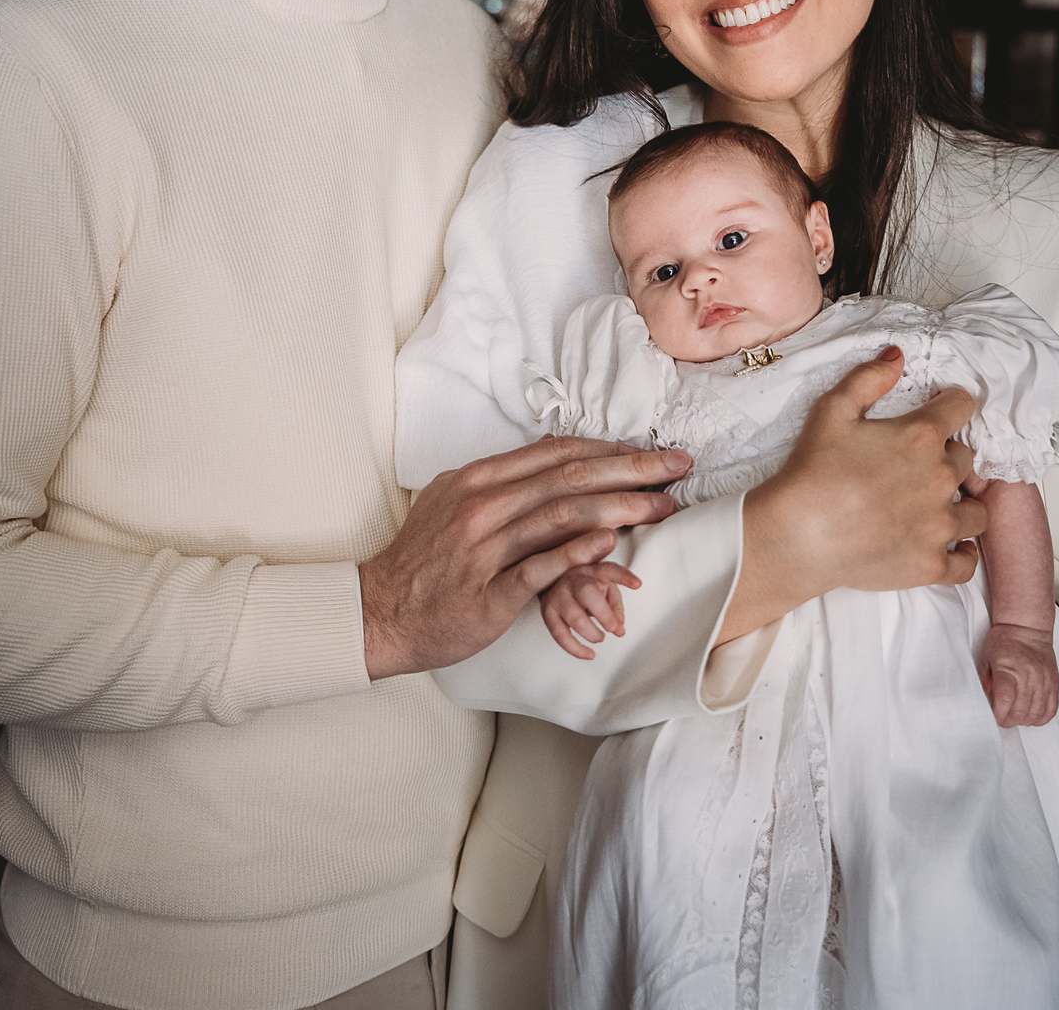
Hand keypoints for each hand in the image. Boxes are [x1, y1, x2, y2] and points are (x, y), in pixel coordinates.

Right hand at [360, 436, 689, 678]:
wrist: (380, 610)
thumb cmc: (423, 559)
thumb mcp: (456, 500)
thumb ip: (504, 479)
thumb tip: (551, 451)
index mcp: (480, 478)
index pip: (558, 453)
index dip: (611, 449)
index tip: (652, 450)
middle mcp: (483, 504)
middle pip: (570, 477)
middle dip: (632, 469)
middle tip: (678, 467)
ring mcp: (485, 547)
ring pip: (562, 515)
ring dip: (620, 507)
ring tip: (662, 506)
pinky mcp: (488, 593)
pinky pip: (539, 567)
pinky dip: (577, 552)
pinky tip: (612, 543)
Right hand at [540, 561, 641, 660]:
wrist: (551, 579)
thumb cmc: (585, 586)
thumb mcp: (604, 588)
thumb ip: (615, 606)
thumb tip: (620, 631)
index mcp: (592, 570)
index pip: (609, 570)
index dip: (624, 577)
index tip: (637, 584)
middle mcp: (573, 579)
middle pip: (587, 593)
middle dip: (603, 613)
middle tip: (612, 628)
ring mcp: (558, 595)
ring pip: (574, 617)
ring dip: (591, 633)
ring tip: (600, 637)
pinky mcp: (547, 612)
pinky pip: (560, 634)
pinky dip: (576, 649)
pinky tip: (589, 654)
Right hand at [719, 348, 986, 641]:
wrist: (797, 535)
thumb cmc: (812, 470)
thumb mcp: (832, 409)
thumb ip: (869, 378)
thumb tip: (898, 356)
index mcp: (921, 437)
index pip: (962, 407)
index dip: (950, 404)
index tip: (939, 410)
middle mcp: (940, 479)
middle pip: (966, 459)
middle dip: (947, 456)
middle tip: (916, 463)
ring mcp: (940, 526)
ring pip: (978, 511)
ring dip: (962, 504)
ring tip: (937, 505)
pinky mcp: (931, 565)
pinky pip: (967, 562)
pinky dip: (961, 553)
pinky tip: (947, 544)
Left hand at [978, 623, 1058, 726]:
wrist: (1027, 627)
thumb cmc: (1005, 640)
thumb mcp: (986, 658)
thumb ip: (984, 681)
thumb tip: (984, 701)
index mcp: (1008, 670)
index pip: (1004, 701)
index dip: (997, 714)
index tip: (992, 716)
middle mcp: (1029, 678)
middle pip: (1019, 712)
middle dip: (1007, 721)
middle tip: (1001, 717)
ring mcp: (1044, 682)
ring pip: (1035, 715)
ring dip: (1023, 721)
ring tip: (1015, 715)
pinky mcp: (1054, 684)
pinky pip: (1051, 710)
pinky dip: (1040, 718)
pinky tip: (1031, 715)